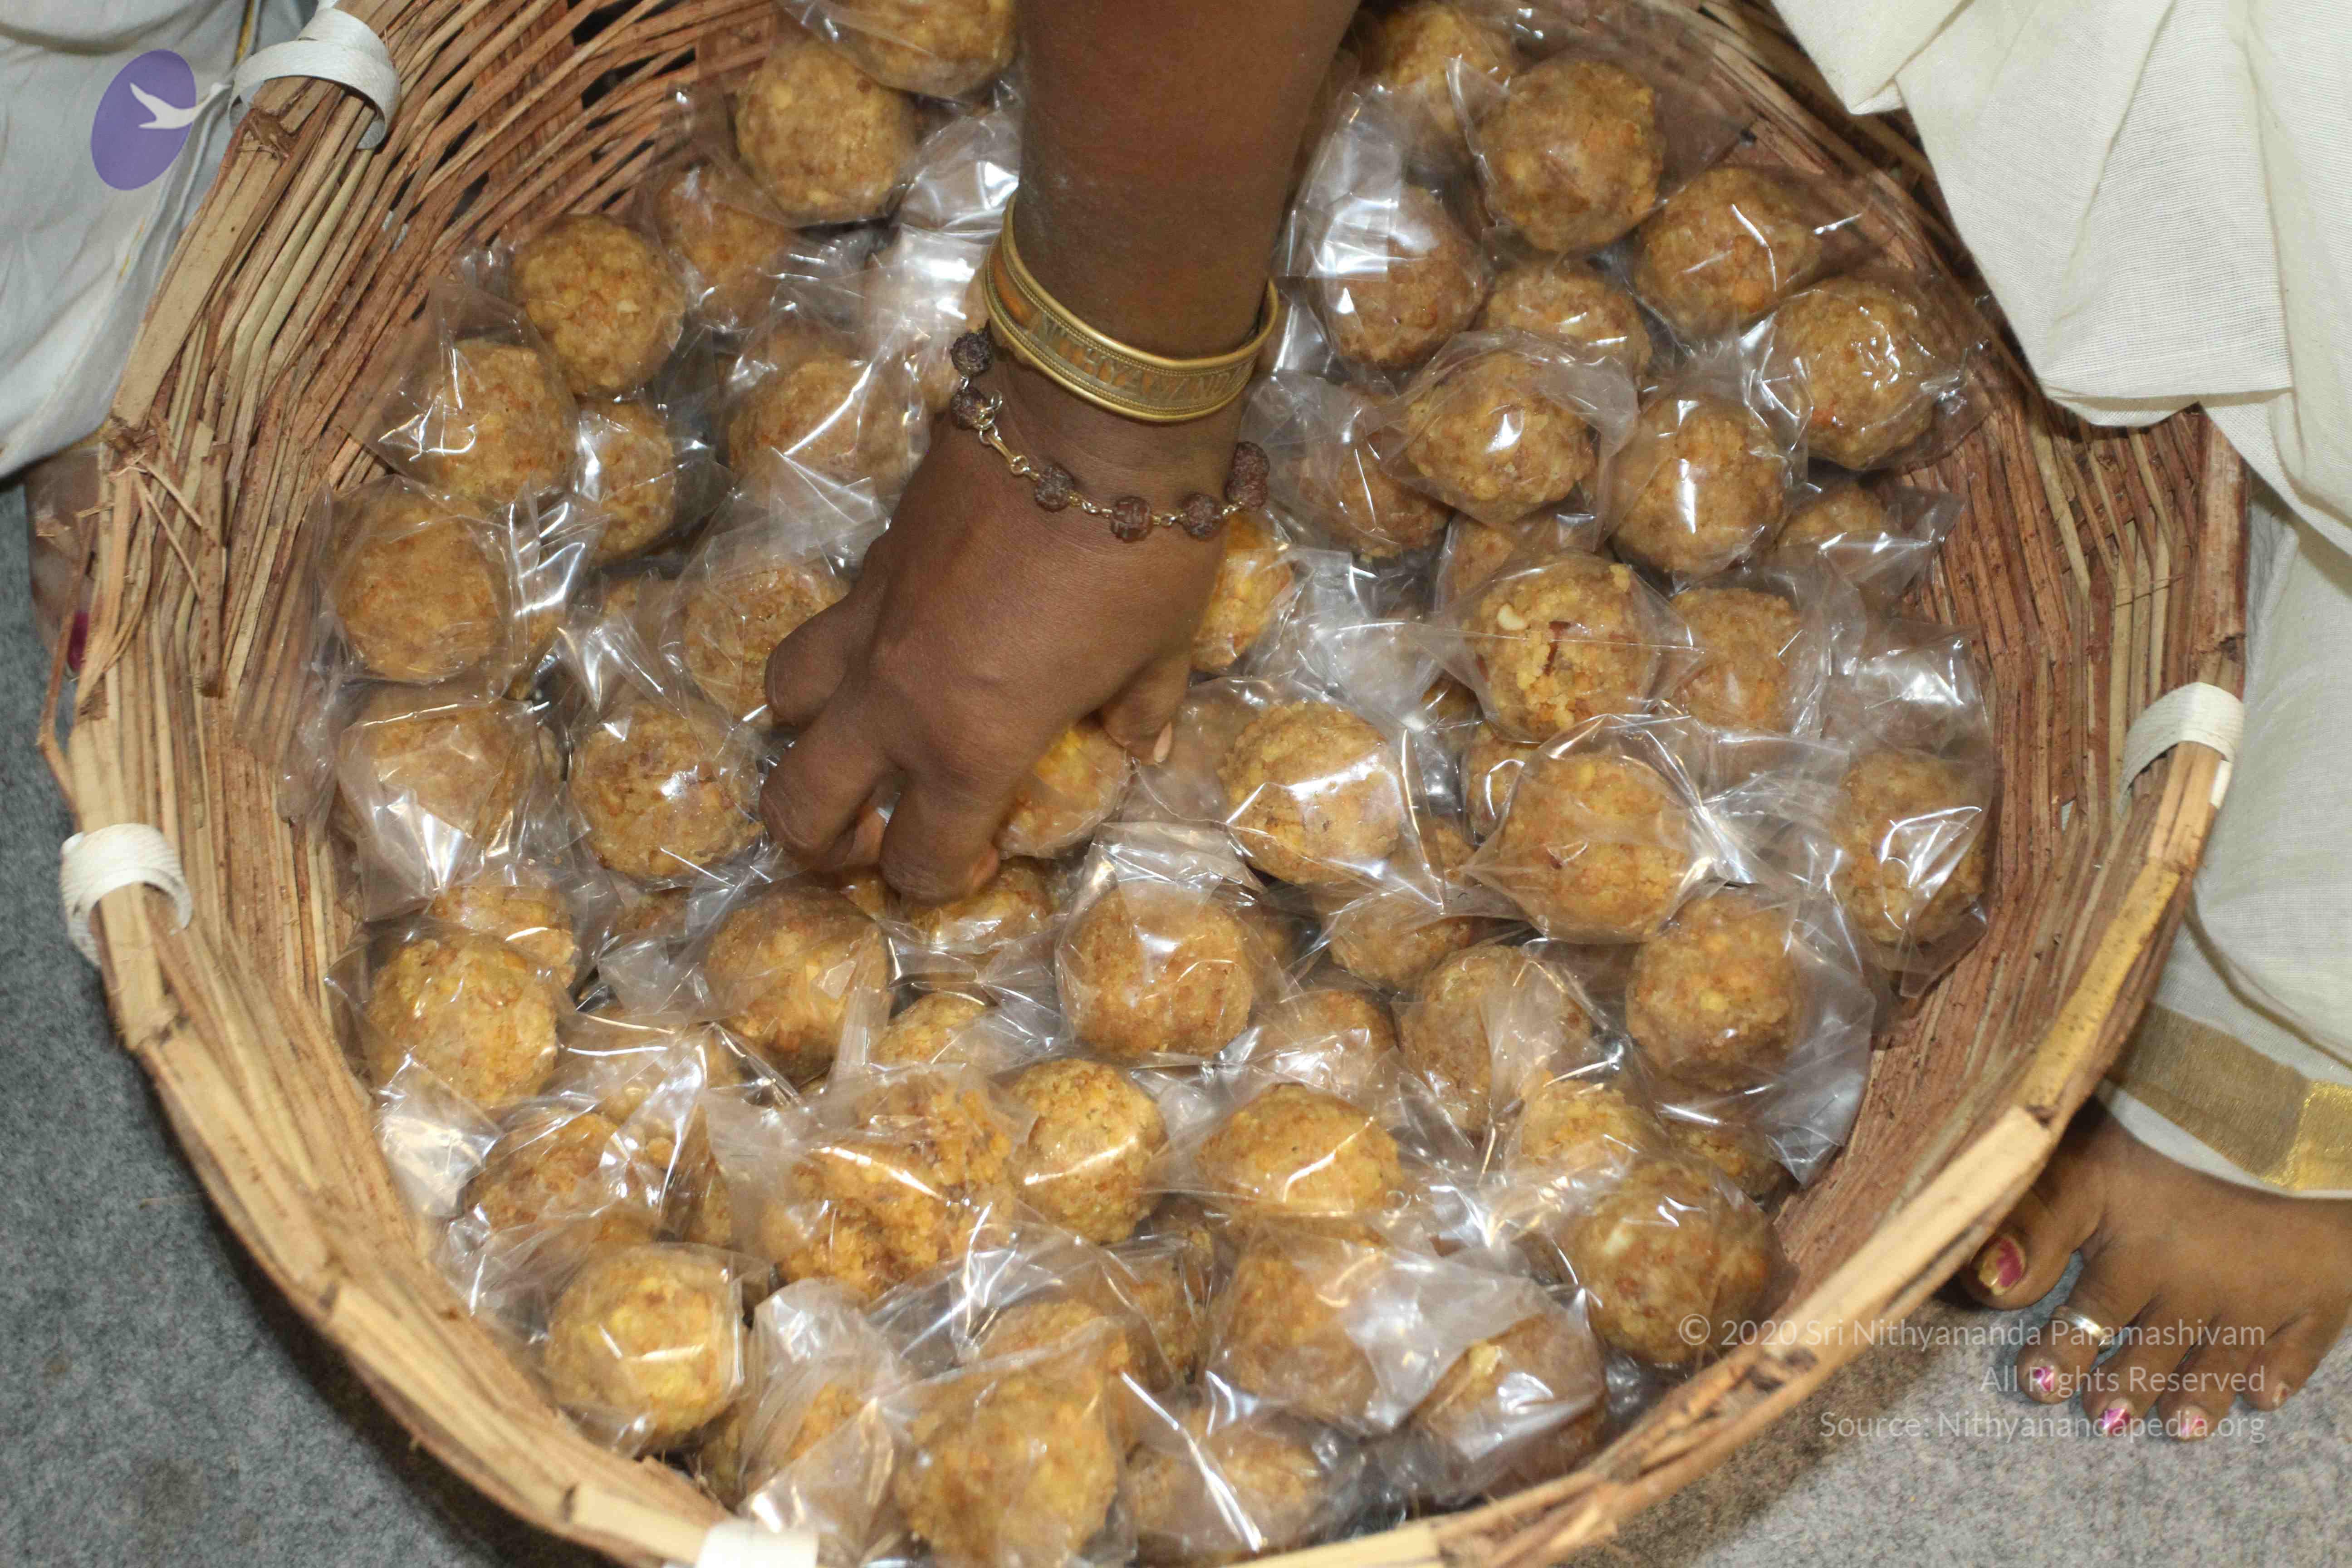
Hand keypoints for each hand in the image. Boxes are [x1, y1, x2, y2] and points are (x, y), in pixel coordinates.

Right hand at [760, 358, 1234, 901]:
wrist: (1093, 418)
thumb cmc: (1141, 551)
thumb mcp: (1162, 650)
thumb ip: (1141, 710)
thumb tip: (1139, 744)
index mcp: (970, 744)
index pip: (921, 859)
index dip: (943, 878)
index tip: (980, 855)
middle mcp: (896, 699)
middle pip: (800, 803)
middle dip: (819, 841)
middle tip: (862, 834)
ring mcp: (870, 624)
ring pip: (784, 700)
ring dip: (806, 732)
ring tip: (850, 734)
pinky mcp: (870, 558)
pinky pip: (828, 621)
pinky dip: (843, 647)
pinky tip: (893, 640)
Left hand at [1963, 1101, 2351, 1437]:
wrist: (2295, 1103)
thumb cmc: (2175, 1123)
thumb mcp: (2085, 1160)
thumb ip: (2031, 1222)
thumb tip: (1980, 1283)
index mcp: (2136, 1250)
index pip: (2087, 1312)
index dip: (2059, 1352)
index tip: (2036, 1385)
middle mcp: (2195, 1282)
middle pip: (2152, 1349)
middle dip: (2124, 1386)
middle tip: (2101, 1418)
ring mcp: (2261, 1293)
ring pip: (2220, 1361)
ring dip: (2195, 1397)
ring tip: (2176, 1426)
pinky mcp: (2322, 1290)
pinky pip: (2298, 1348)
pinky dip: (2278, 1375)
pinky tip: (2260, 1396)